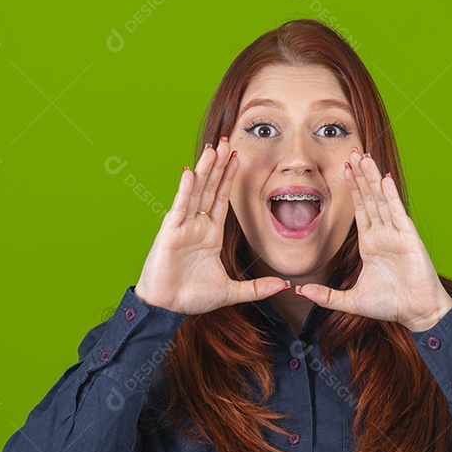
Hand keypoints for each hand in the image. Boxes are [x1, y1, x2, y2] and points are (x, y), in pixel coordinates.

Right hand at [134, 137, 289, 314]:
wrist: (167, 309)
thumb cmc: (191, 297)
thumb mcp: (231, 292)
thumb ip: (257, 288)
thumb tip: (284, 286)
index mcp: (210, 234)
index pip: (221, 199)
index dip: (229, 178)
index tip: (237, 157)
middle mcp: (197, 226)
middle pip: (210, 189)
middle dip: (218, 165)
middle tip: (226, 142)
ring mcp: (182, 227)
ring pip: (195, 192)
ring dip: (204, 170)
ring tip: (212, 148)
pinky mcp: (170, 233)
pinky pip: (179, 208)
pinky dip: (185, 190)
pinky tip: (190, 172)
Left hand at [294, 148, 451, 331]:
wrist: (416, 314)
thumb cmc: (389, 305)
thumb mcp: (351, 301)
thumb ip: (326, 296)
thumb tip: (300, 292)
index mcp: (370, 243)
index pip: (359, 209)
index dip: (352, 188)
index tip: (343, 168)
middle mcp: (382, 234)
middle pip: (369, 198)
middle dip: (360, 175)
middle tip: (351, 151)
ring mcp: (396, 234)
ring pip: (381, 200)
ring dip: (372, 178)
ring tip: (364, 157)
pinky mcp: (408, 239)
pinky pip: (397, 213)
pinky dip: (390, 195)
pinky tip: (384, 179)